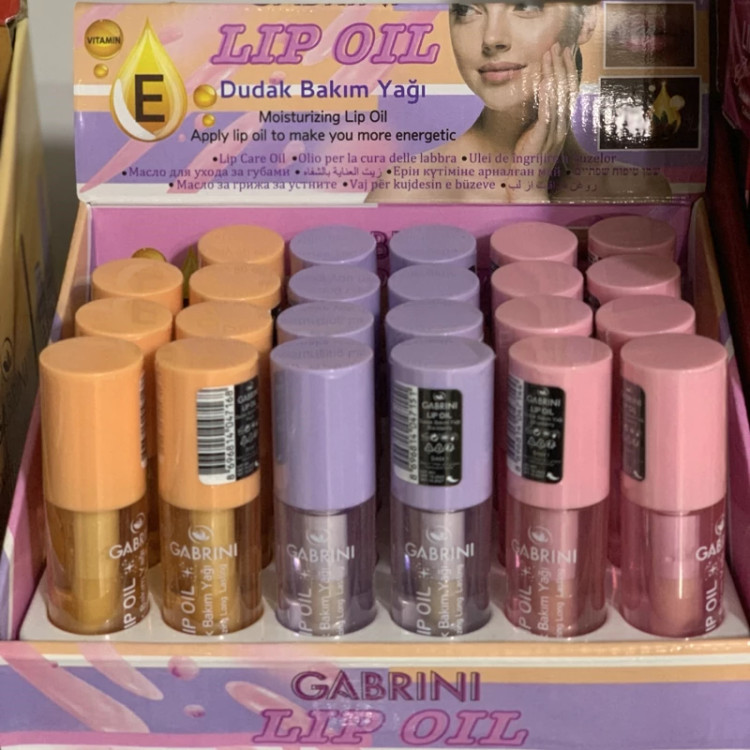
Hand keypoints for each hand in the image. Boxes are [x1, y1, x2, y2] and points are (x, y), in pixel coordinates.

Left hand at [507, 43, 577, 202]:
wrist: (528, 188)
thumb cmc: (529, 166)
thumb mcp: (536, 140)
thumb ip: (539, 124)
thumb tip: (536, 109)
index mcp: (561, 126)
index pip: (567, 93)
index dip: (566, 72)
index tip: (562, 55)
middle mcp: (562, 127)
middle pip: (566, 90)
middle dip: (562, 66)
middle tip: (558, 46)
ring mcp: (554, 132)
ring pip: (558, 96)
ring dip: (554, 73)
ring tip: (550, 55)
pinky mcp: (543, 138)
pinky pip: (547, 111)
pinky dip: (546, 93)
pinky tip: (543, 80)